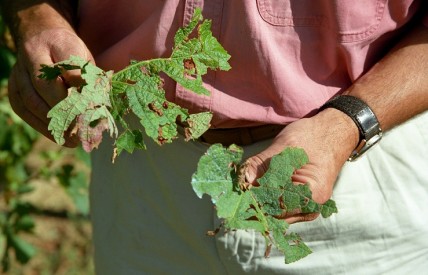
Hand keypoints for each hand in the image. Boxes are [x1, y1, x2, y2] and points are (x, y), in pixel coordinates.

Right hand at [8, 27, 93, 146]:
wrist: (41, 37)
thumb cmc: (71, 52)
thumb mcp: (86, 59)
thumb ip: (91, 79)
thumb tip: (99, 108)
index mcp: (57, 42)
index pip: (69, 67)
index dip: (81, 91)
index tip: (95, 110)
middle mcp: (32, 54)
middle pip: (45, 85)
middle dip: (65, 112)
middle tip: (83, 131)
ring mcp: (19, 71)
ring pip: (31, 100)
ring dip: (53, 124)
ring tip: (73, 140)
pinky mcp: (13, 86)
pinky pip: (23, 109)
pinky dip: (41, 125)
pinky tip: (58, 136)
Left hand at [241, 108, 358, 223]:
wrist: (332, 132)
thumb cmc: (312, 136)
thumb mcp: (285, 146)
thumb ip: (262, 164)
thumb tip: (243, 182)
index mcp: (311, 195)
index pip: (274, 208)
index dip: (252, 201)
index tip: (233, 192)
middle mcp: (310, 208)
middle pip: (273, 214)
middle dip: (252, 202)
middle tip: (232, 190)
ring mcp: (305, 207)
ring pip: (273, 211)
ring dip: (256, 200)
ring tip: (241, 187)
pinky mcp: (298, 201)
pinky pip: (277, 205)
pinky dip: (263, 197)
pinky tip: (252, 186)